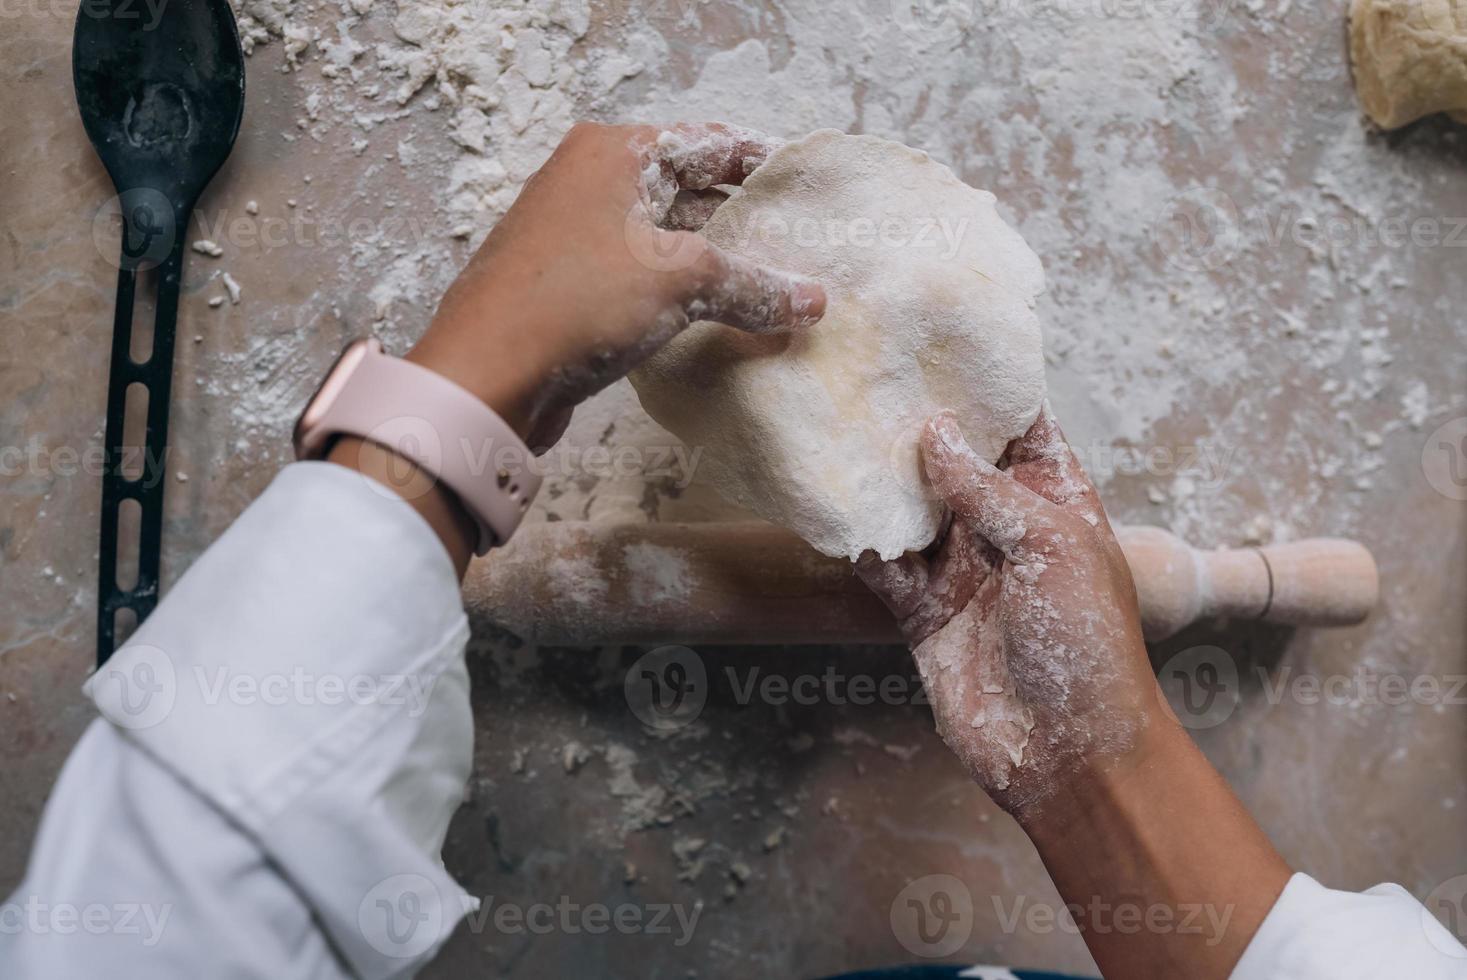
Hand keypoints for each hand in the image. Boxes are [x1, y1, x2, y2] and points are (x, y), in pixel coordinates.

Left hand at [406, 121, 826, 447]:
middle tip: (801, 248)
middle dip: (742, 221)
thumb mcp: (680, 282)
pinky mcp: (567, 285)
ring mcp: (573, 234)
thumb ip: (751, 285)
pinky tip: (716, 320)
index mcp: (612, 152)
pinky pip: (639, 277)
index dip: (760, 164)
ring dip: (713, 264)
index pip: (707, 143)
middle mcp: (588, 180)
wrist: (485, 376)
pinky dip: (678, 293)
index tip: (807, 189)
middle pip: (686, 189)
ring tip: (771, 288)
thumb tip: (811, 301)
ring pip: (663, 238)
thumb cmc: (578, 302)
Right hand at [857, 407, 1164, 817]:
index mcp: (1054, 501)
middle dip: (921, 424)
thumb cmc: (1085, 642)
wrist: (1065, 750)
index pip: (1022, 428)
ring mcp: (962, 569)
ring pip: (914, 508)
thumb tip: (935, 431)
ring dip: (883, 479)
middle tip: (872, 374)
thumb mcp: (1050, 545)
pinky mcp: (923, 611)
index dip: (989, 388)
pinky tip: (832, 506)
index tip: (944, 341)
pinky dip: (861, 539)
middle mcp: (1005, 527)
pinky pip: (885, 564)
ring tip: (840, 427)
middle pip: (956, 461)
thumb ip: (987, 489)